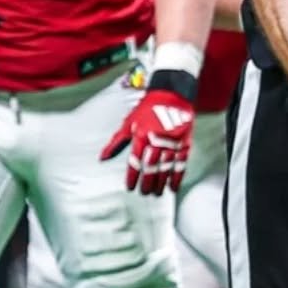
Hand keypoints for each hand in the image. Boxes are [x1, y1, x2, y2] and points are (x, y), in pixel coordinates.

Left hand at [100, 75, 196, 195]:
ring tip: (155, 193)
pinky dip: (177, 177)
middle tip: (143, 193)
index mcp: (141, 135)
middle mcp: (157, 140)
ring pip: (166, 168)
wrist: (171, 94)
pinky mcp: (185, 143)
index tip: (129, 187)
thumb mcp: (129, 123)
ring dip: (160, 183)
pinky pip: (181, 164)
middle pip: (151, 167)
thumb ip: (116, 142)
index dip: (132, 176)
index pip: (135, 161)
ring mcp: (172, 142)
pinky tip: (172, 188)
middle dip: (146, 183)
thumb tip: (102, 158)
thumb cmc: (147, 109)